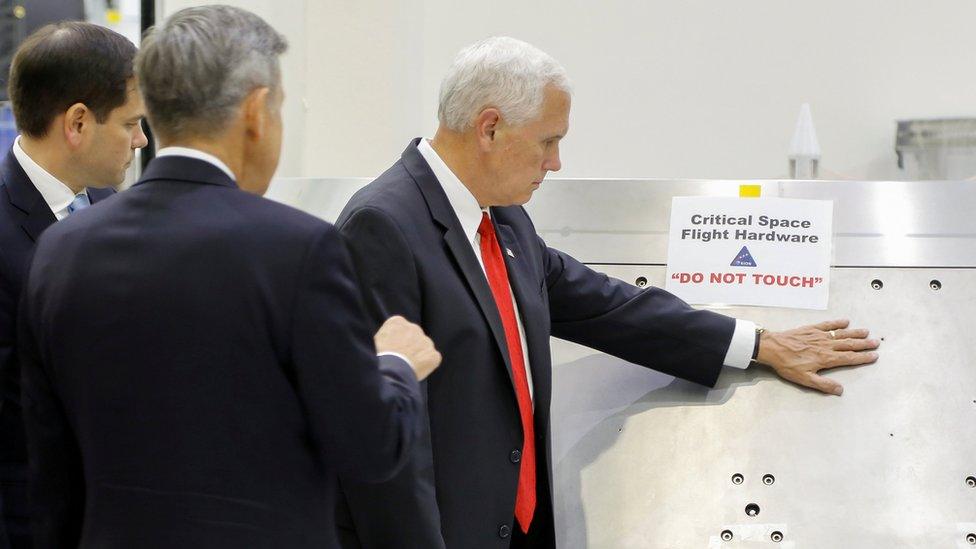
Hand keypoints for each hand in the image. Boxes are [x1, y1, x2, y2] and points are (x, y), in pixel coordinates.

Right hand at [374, 316, 441, 380]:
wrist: (391, 370)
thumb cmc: (379, 357)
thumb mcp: (376, 340)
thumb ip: (386, 335)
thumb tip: (388, 339)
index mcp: (398, 322)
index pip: (400, 328)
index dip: (397, 340)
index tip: (393, 349)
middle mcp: (414, 328)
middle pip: (414, 336)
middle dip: (410, 346)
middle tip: (402, 359)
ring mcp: (426, 341)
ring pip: (424, 347)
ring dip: (419, 355)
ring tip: (408, 367)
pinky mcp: (434, 354)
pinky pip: (432, 359)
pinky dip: (427, 365)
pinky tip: (416, 371)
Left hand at [756, 319, 878, 395]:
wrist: (772, 348)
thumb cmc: (787, 364)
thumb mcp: (805, 379)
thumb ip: (823, 384)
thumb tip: (840, 390)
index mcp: (826, 358)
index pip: (849, 358)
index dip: (863, 357)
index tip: (874, 356)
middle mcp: (826, 345)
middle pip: (849, 344)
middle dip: (863, 344)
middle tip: (876, 342)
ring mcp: (819, 336)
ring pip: (841, 334)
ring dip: (854, 333)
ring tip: (866, 332)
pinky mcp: (811, 329)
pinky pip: (827, 325)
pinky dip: (837, 323)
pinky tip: (845, 321)